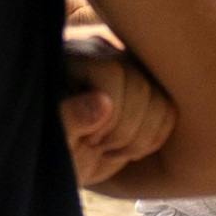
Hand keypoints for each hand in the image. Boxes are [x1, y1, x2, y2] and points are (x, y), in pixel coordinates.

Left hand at [61, 31, 175, 189]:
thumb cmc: (46, 148)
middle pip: (140, 84)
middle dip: (125, 128)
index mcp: (74, 58)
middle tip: (98, 147)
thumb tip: (103, 102)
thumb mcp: (50, 139)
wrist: (58, 160)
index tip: (88, 139)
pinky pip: (169, 112)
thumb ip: (68, 118)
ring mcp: (129, 73)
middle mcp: (104, 56)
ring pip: (161, 100)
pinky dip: (154, 139)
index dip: (109, 111)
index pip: (112, 72)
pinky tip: (127, 150)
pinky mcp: (146, 93)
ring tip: (110, 150)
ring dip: (141, 137)